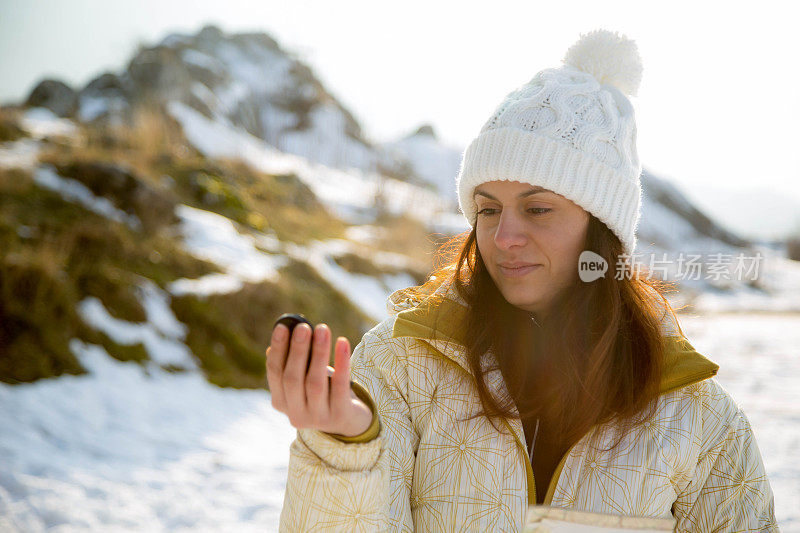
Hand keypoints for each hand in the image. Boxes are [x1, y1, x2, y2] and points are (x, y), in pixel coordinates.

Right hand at [266, 322, 372, 436]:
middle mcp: (295, 414)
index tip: (282, 327)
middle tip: (303, 327)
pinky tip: (342, 342)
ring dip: (319, 353)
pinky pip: (339, 386)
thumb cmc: (323, 391)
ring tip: (323, 329)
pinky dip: (341, 363)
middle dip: (297, 350)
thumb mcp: (305, 379)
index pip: (275, 373)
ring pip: (315, 383)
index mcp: (281, 402)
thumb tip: (282, 336)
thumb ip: (293, 362)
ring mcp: (318, 418)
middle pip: (293, 379)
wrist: (349, 422)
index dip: (278, 350)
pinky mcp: (340, 415)